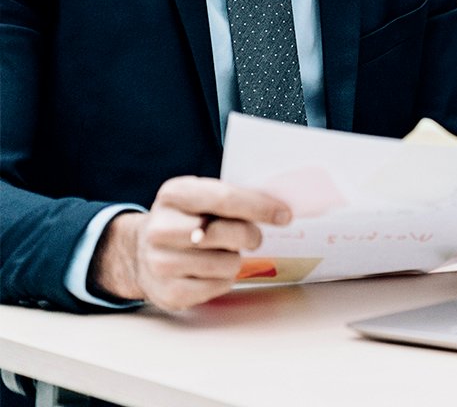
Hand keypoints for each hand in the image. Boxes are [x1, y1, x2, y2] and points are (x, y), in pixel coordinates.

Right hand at [89, 176, 291, 310]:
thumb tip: (280, 209)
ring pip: (226, 264)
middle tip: (252, 237)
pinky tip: (211, 271)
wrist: (141, 253)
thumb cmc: (187, 220)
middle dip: (249, 236)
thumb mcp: (201, 197)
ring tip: (222, 254)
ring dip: (235, 260)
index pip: (224, 199)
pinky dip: (225, 279)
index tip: (285, 215)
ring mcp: (160, 263)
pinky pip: (219, 287)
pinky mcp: (168, 293)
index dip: (260, 207)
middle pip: (225, 233)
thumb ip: (233, 199)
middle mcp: (160, 228)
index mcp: (174, 194)